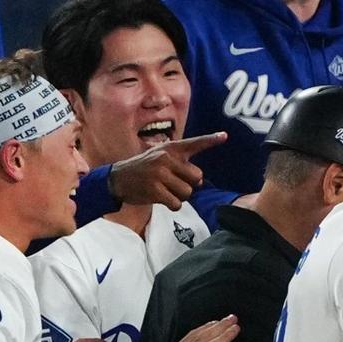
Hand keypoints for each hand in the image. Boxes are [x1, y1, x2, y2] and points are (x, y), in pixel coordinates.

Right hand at [105, 128, 225, 208]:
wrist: (117, 178)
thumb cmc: (145, 169)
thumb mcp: (160, 156)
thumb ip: (180, 162)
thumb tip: (200, 181)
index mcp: (170, 148)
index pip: (195, 143)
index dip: (211, 140)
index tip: (225, 136)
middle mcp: (166, 158)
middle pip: (197, 178)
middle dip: (189, 184)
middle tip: (172, 183)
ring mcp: (160, 174)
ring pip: (188, 193)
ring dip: (179, 196)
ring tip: (164, 190)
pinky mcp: (154, 189)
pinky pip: (177, 203)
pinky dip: (173, 205)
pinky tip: (161, 198)